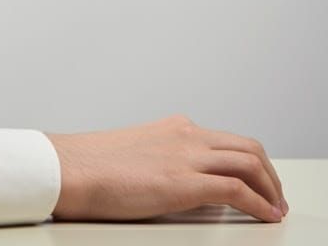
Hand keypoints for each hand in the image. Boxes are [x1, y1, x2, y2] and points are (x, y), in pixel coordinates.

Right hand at [46, 114, 286, 222]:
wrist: (70, 169)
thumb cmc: (92, 166)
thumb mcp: (135, 154)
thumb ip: (164, 160)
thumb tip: (185, 183)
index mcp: (172, 127)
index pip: (225, 139)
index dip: (250, 162)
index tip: (257, 181)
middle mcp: (184, 135)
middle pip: (247, 146)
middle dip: (269, 174)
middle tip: (275, 196)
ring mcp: (185, 156)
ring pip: (250, 162)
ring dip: (271, 188)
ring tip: (274, 208)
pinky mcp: (183, 182)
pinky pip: (238, 190)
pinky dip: (259, 204)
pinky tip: (265, 216)